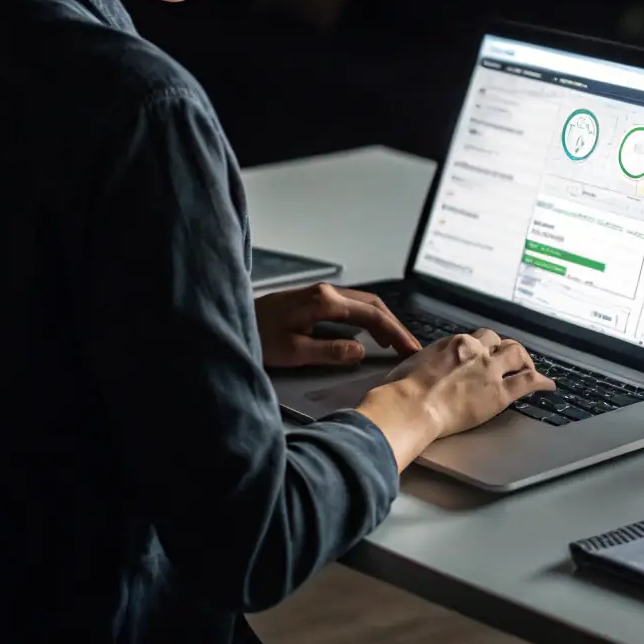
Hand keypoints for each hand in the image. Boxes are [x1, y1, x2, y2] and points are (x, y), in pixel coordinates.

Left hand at [254, 282, 421, 368]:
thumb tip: (361, 350)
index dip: (395, 332)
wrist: (232, 322)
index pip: (371, 315)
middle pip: (372, 304)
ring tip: (397, 344)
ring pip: (363, 304)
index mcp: (324, 302)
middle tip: (410, 348)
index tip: (411, 349)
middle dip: (394, 326)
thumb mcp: (293, 352)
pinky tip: (372, 335)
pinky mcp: (315, 299)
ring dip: (382, 322)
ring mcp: (320, 293)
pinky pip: (351, 306)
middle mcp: (326, 292)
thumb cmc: (258, 337)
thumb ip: (329, 351)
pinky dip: (368, 319)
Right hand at [357, 329, 554, 469]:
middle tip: (510, 359)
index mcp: (453, 343)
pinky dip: (540, 381)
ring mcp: (488, 371)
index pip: (477, 338)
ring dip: (525, 360)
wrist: (411, 406)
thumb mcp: (411, 364)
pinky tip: (547, 385)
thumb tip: (420, 365)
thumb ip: (425, 361)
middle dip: (505, 349)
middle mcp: (474, 351)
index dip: (484, 346)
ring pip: (517, 355)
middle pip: (499, 341)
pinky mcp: (498, 394)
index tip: (485, 353)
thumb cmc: (402, 389)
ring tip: (530, 368)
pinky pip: (527, 382)